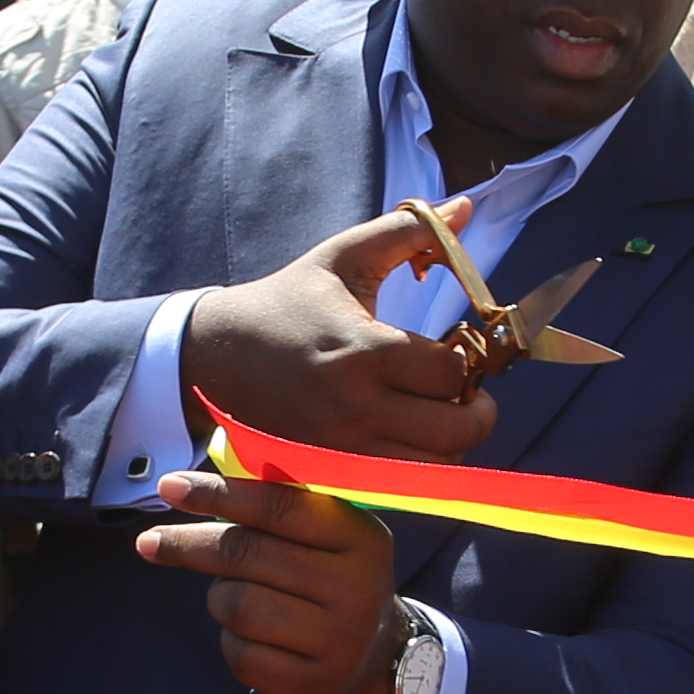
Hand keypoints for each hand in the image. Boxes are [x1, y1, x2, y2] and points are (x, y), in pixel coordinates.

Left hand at [135, 470, 399, 693]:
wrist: (373, 663)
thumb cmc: (328, 583)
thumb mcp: (326, 539)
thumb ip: (277, 510)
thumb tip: (192, 489)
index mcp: (360, 537)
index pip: (278, 506)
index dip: (218, 494)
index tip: (169, 487)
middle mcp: (355, 587)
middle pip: (246, 554)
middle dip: (189, 545)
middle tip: (151, 542)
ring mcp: (335, 641)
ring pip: (236, 605)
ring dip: (220, 598)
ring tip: (237, 598)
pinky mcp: (310, 684)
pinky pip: (239, 653)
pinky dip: (232, 642)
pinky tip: (254, 639)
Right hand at [179, 204, 497, 464]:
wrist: (217, 355)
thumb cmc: (288, 301)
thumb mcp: (344, 258)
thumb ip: (410, 232)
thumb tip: (467, 207)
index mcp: (368, 350)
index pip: (455, 373)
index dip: (471, 362)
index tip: (458, 351)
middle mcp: (358, 407)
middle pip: (457, 432)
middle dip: (476, 411)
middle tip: (468, 394)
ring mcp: (344, 448)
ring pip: (434, 468)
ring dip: (450, 443)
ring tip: (437, 413)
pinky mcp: (330, 472)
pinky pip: (397, 487)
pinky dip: (414, 467)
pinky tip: (405, 437)